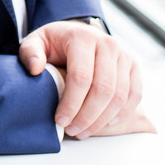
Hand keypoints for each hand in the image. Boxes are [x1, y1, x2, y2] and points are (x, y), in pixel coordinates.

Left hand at [19, 20, 154, 138]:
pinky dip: (121, 113)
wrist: (78, 33)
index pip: (81, 77)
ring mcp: (123, 55)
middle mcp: (107, 44)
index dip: (71, 104)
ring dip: (102, 120)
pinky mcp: (133, 66)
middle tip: (72, 130)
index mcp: (82, 37)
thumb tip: (35, 69)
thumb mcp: (37, 42)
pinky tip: (104, 123)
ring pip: (119, 96)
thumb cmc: (55, 43)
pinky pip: (134, 95)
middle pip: (103, 89)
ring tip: (83, 131)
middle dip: (87, 116)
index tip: (60, 120)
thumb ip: (30, 52)